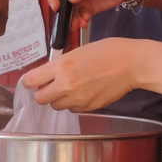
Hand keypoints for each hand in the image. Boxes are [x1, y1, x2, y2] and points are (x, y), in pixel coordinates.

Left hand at [21, 38, 147, 111]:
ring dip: (58, 98)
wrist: (132, 64)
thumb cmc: (109, 52)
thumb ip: (61, 64)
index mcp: (62, 67)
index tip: (31, 80)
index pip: (31, 80)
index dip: (29, 81)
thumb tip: (47, 74)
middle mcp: (67, 85)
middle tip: (50, 85)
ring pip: (56, 106)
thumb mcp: (78, 51)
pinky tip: (84, 91)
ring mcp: (78, 99)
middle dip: (43, 92)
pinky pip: (72, 109)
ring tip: (71, 87)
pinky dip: (74, 103)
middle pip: (40, 98)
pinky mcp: (89, 108)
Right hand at [49, 0, 144, 32]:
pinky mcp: (89, 9)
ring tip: (76, 24)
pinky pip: (80, 18)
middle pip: (61, 1)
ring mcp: (80, 0)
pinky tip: (84, 22)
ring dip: (71, 19)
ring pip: (70, 12)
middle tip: (64, 19)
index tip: (56, 6)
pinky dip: (81, 22)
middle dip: (62, 12)